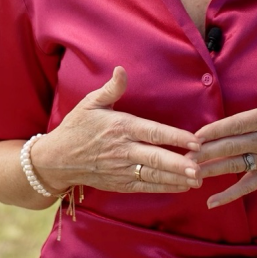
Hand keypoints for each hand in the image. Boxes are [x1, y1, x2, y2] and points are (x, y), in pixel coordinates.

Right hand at [32, 66, 201, 193]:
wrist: (56, 159)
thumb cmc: (76, 127)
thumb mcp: (90, 103)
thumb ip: (111, 89)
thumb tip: (121, 69)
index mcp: (120, 127)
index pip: (153, 133)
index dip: (175, 137)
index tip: (194, 141)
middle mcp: (123, 150)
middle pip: (156, 158)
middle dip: (178, 164)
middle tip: (200, 167)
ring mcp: (122, 169)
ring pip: (153, 175)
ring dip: (176, 178)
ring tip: (197, 180)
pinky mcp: (120, 183)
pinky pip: (145, 187)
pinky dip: (164, 188)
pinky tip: (181, 187)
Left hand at [192, 81, 256, 208]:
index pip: (237, 124)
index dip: (215, 130)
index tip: (195, 135)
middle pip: (230, 146)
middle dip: (205, 152)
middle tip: (182, 156)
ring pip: (234, 166)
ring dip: (210, 170)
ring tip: (188, 174)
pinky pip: (247, 186)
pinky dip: (229, 196)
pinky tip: (211, 202)